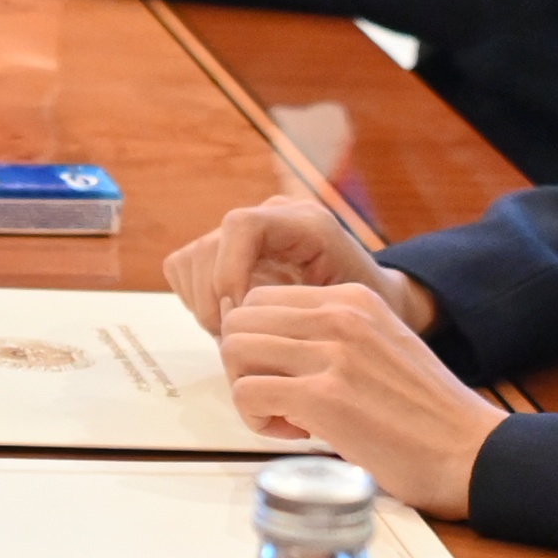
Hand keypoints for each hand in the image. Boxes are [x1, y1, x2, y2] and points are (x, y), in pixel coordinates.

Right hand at [165, 196, 422, 337]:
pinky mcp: (226, 249)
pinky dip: (196, 300)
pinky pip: (186, 268)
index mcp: (306, 224)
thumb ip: (299, 311)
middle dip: (213, 300)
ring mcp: (245, 232)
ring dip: (202, 304)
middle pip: (208, 248)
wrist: (371, 304)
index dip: (228, 270)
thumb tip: (243, 322)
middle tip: (236, 339)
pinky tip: (229, 321)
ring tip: (236, 333)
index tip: (238, 314)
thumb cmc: (366, 314)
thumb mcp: (344, 314)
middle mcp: (271, 218)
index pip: (242, 225)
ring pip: (190, 260)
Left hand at [218, 282, 505, 516]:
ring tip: (287, 416)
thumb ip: (333, 335)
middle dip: (244, 363)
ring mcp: (331, 354)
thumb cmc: (426, 414)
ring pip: (234, 350)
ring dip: (248, 390)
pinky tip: (297, 433)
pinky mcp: (324, 397)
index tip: (283, 374)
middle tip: (276, 398)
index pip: (261, 298)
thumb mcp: (381, 345)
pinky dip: (257, 420)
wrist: (471, 453)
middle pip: (238, 320)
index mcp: (352, 299)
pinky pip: (247, 393)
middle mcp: (338, 316)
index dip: (258, 341)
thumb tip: (271, 347)